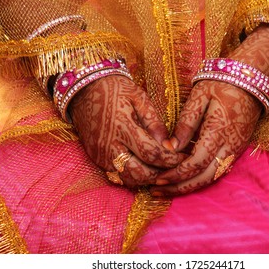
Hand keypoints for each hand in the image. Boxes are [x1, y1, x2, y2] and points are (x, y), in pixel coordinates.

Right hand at [69, 75, 183, 187]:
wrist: (84, 89)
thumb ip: (154, 123)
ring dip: (148, 179)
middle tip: (175, 167)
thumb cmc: (116, 89)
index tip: (184, 158)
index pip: (151, 153)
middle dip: (161, 174)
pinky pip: (118, 176)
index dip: (170, 160)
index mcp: (123, 127)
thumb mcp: (139, 98)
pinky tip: (144, 168)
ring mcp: (101, 154)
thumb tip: (169, 146)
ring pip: (129, 179)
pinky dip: (133, 176)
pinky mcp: (96, 159)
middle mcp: (110, 145)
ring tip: (161, 169)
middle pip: (140, 173)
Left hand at [149, 24, 268, 195]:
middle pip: (204, 177)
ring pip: (212, 178)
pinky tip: (185, 180)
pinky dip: (200, 179)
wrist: (249, 81)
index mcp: (218, 133)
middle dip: (179, 188)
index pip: (195, 163)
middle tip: (157, 191)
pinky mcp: (236, 150)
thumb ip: (186, 123)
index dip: (175, 174)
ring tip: (167, 190)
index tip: (157, 179)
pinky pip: (218, 171)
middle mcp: (229, 147)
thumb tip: (170, 147)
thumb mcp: (199, 97)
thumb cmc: (221, 85)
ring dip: (189, 187)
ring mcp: (235, 150)